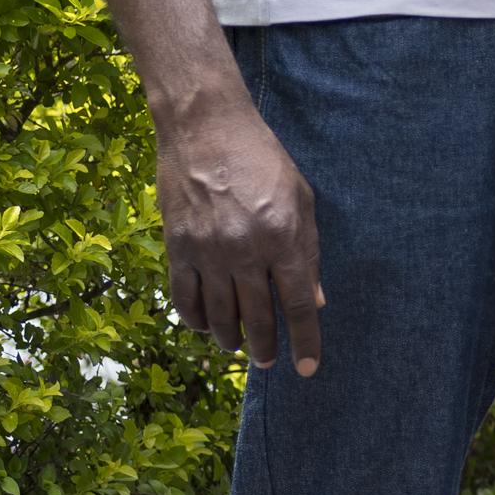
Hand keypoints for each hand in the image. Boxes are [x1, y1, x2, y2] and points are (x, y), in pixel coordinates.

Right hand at [155, 86, 323, 374]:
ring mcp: (208, 250)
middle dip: (266, 348)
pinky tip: (204, 326)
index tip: (308, 368)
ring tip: (238, 348)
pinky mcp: (177, 245)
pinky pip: (184, 297)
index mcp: (284, 236)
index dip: (306, 341)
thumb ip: (308, 250)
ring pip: (220, 315)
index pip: (300, 304)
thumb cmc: (261, 157)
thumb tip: (317, 299)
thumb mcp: (300, 197)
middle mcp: (246, 250)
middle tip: (267, 361)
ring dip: (230, 340)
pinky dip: (195, 319)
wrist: (205, 126)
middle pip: (259, 318)